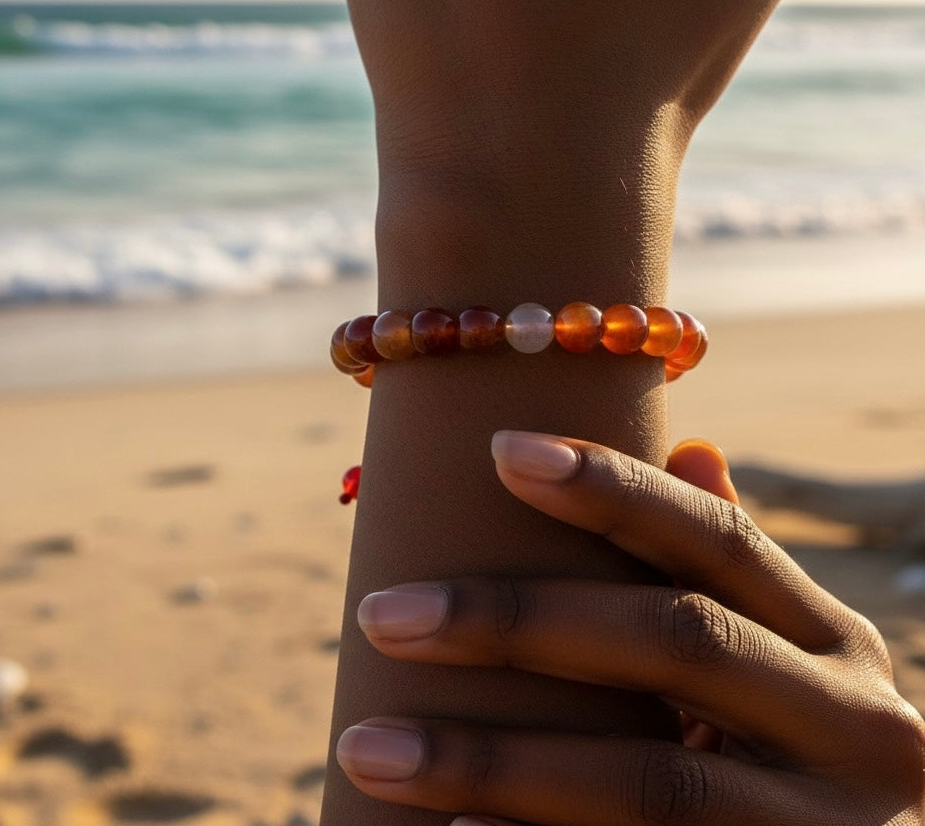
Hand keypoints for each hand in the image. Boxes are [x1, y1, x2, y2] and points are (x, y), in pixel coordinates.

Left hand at [336, 433, 924, 824]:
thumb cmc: (782, 758)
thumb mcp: (780, 668)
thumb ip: (727, 580)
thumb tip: (691, 446)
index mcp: (831, 645)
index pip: (719, 541)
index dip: (615, 489)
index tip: (499, 451)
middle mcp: (855, 729)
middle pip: (677, 645)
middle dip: (519, 624)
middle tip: (382, 617)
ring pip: (651, 780)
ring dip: (496, 762)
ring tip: (371, 749)